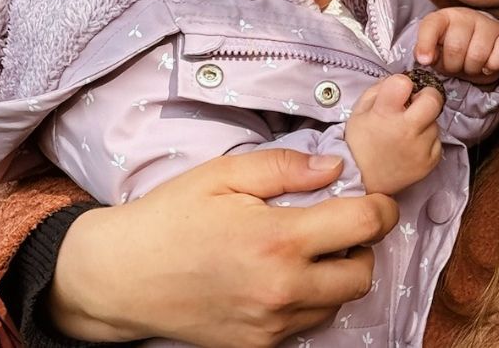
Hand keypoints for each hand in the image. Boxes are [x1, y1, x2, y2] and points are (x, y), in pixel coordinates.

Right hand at [48, 150, 397, 347]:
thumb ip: (286, 167)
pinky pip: (308, 323)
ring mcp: (271, 323)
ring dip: (336, 275)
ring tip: (304, 251)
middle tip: (338, 225)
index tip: (372, 199)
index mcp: (279, 239)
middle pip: (364, 273)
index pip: (366, 224)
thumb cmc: (169, 219)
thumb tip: (336, 168)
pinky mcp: (259, 345)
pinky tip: (281, 276)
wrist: (118, 277)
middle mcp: (282, 288)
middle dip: (362, 246)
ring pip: (339, 302)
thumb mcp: (223, 174)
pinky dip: (309, 300)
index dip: (380, 207)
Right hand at [345, 73, 443, 194]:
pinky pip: (437, 141)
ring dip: (424, 122)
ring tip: (406, 133)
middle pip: (433, 99)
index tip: (399, 93)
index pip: (404, 82)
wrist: (361, 182)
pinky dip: (426, 140)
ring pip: (435, 121)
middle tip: (414, 105)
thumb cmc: (359, 144)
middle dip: (426, 97)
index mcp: (385, 114)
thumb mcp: (359, 111)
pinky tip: (411, 146)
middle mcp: (407, 130)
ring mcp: (421, 148)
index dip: (402, 84)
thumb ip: (379, 90)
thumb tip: (401, 81)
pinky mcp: (430, 162)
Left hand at [414, 7, 498, 84]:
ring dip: (472, 69)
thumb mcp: (435, 52)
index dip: (426, 44)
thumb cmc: (452, 50)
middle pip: (456, 48)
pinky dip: (491, 68)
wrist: (479, 48)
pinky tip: (486, 66)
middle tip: (455, 66)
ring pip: (477, 55)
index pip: (431, 26)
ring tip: (469, 66)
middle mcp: (465, 16)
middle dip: (453, 66)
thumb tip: (425, 59)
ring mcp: (487, 24)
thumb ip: (426, 53)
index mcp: (443, 18)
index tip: (425, 61)